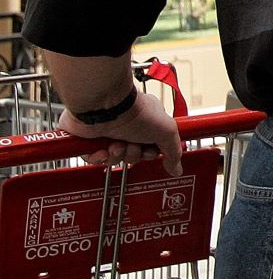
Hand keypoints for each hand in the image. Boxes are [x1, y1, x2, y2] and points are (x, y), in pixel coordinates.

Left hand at [58, 90, 183, 175]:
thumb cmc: (136, 112)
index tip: (150, 151)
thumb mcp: (166, 131)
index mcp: (148, 122)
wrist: (107, 108)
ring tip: (116, 145)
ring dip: (117, 155)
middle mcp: (129, 127)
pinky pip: (94, 159)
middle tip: (132, 146)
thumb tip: (177, 170)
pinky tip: (103, 149)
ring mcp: (109, 133)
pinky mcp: (90, 140)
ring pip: (114, 159)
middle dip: (132, 155)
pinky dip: (99, 157)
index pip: (152, 147)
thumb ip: (174, 152)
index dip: (150, 153)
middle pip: (133, 155)